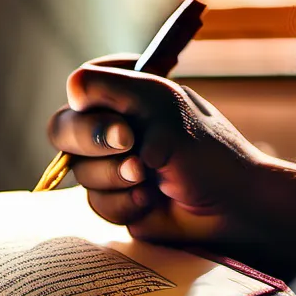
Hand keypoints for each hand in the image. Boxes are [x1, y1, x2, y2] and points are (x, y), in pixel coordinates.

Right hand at [48, 54, 295, 276]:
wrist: (233, 207)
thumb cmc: (206, 151)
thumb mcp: (161, 105)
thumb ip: (112, 87)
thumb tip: (73, 89)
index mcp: (128, 95)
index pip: (80, 89)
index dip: (89, 103)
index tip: (118, 112)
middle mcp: (116, 127)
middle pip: (63, 129)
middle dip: (93, 138)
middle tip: (129, 143)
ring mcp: (114, 165)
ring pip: (79, 170)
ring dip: (115, 174)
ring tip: (150, 176)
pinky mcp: (117, 200)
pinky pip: (96, 202)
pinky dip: (123, 203)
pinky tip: (151, 200)